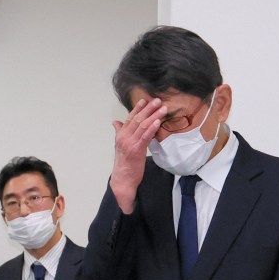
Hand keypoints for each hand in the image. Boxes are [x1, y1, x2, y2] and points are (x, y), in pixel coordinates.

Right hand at [110, 97, 165, 212]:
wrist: (123, 179)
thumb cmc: (124, 163)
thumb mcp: (120, 146)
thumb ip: (119, 132)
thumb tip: (115, 122)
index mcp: (120, 135)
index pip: (129, 119)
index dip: (138, 109)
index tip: (145, 100)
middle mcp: (123, 137)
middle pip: (137, 119)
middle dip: (148, 109)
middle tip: (158, 101)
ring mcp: (129, 143)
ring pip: (142, 126)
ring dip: (153, 116)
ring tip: (163, 109)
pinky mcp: (136, 150)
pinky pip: (145, 137)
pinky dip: (152, 128)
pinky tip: (158, 122)